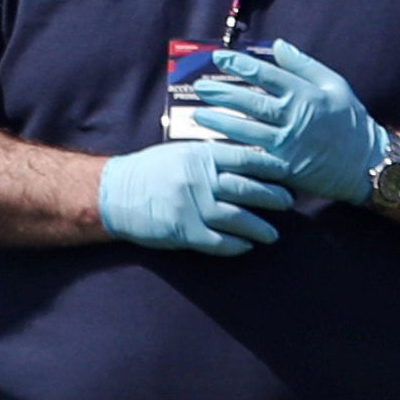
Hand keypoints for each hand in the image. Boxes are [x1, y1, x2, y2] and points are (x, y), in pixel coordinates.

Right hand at [94, 138, 290, 254]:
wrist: (111, 194)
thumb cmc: (148, 171)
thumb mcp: (180, 153)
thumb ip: (211, 157)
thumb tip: (247, 161)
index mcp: (200, 156)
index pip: (247, 160)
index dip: (272, 168)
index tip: (287, 174)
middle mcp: (198, 180)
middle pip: (248, 189)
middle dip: (273, 198)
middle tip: (288, 203)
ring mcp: (191, 206)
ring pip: (237, 218)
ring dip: (259, 228)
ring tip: (272, 233)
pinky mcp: (182, 230)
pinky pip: (217, 241)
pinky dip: (235, 246)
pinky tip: (246, 246)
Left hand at [182, 37, 390, 202]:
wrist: (365, 162)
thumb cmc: (349, 120)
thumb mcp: (335, 84)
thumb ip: (304, 65)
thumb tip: (278, 45)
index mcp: (306, 94)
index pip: (267, 75)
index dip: (240, 65)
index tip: (218, 57)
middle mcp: (296, 117)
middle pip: (252, 102)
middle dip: (223, 93)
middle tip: (199, 87)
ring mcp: (288, 144)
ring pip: (247, 130)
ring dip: (220, 122)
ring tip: (198, 114)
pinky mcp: (284, 167)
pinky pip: (253, 157)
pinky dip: (232, 151)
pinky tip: (212, 146)